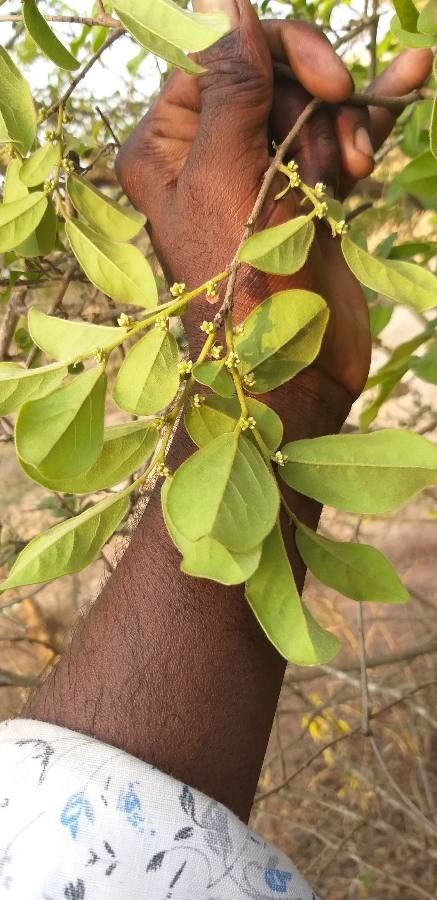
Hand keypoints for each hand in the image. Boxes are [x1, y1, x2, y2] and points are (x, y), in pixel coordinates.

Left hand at [116, 0, 431, 400]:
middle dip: (312, 95)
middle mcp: (207, 154)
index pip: (218, 54)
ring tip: (354, 167)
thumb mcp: (227, 175)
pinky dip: (368, 116)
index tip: (328, 81)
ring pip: (307, 106)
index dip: (277, 51)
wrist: (291, 373)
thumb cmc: (244, 284)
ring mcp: (259, 176)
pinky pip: (334, 138)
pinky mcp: (302, 198)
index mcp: (166, 145)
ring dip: (341, 122)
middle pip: (267, 74)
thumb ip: (227, 84)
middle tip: (340, 120)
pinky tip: (412, 76)